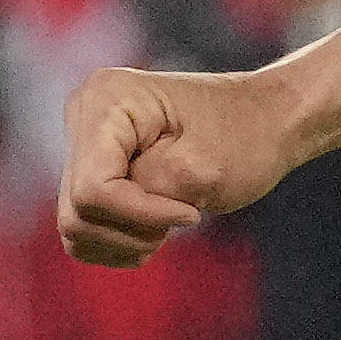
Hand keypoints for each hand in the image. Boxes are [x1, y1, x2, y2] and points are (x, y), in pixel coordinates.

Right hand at [57, 65, 307, 265]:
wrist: (264, 121)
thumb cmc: (245, 137)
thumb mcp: (202, 169)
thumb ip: (145, 192)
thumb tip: (93, 210)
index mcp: (107, 99)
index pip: (94, 189)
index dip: (140, 215)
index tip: (191, 214)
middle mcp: (84, 114)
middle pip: (78, 210)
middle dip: (133, 229)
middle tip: (184, 215)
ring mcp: (84, 143)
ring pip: (76, 225)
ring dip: (126, 239)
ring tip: (173, 218)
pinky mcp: (91, 170)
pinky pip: (83, 228)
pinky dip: (119, 241)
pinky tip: (156, 226)